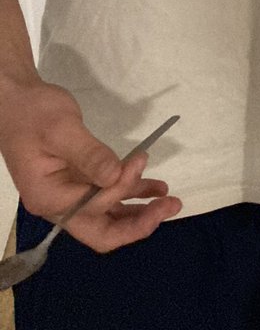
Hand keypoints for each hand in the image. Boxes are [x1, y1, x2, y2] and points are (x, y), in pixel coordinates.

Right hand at [0, 78, 181, 252]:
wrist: (17, 100)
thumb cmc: (34, 112)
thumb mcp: (62, 129)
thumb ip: (90, 155)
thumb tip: (117, 177)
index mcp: (48, 198)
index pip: (93, 209)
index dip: (121, 188)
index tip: (139, 160)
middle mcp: (58, 205)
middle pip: (101, 230)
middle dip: (137, 224)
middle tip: (170, 207)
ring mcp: (69, 194)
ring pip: (108, 216)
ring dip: (139, 211)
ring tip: (170, 201)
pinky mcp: (79, 181)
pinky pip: (108, 195)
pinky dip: (131, 192)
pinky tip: (154, 188)